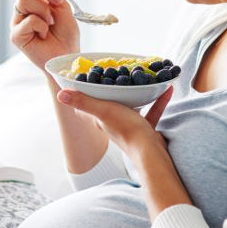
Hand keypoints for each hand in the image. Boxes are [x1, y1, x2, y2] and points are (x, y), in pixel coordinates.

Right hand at [9, 0, 80, 69]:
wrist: (68, 55)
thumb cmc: (65, 33)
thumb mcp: (61, 4)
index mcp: (30, 0)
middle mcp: (20, 10)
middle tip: (57, 5)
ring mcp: (16, 22)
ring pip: (23, 0)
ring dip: (44, 10)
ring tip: (50, 23)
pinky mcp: (16, 35)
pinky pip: (28, 20)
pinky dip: (42, 25)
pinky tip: (45, 34)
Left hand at [56, 85, 190, 217]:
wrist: (150, 151)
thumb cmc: (125, 130)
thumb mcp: (103, 111)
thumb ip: (84, 102)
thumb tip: (60, 94)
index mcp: (100, 119)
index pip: (85, 109)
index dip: (82, 96)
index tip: (84, 81)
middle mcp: (112, 124)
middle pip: (107, 106)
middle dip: (110, 92)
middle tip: (115, 75)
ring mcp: (130, 128)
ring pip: (131, 108)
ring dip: (136, 95)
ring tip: (141, 79)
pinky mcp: (146, 131)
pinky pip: (151, 112)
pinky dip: (158, 101)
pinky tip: (166, 89)